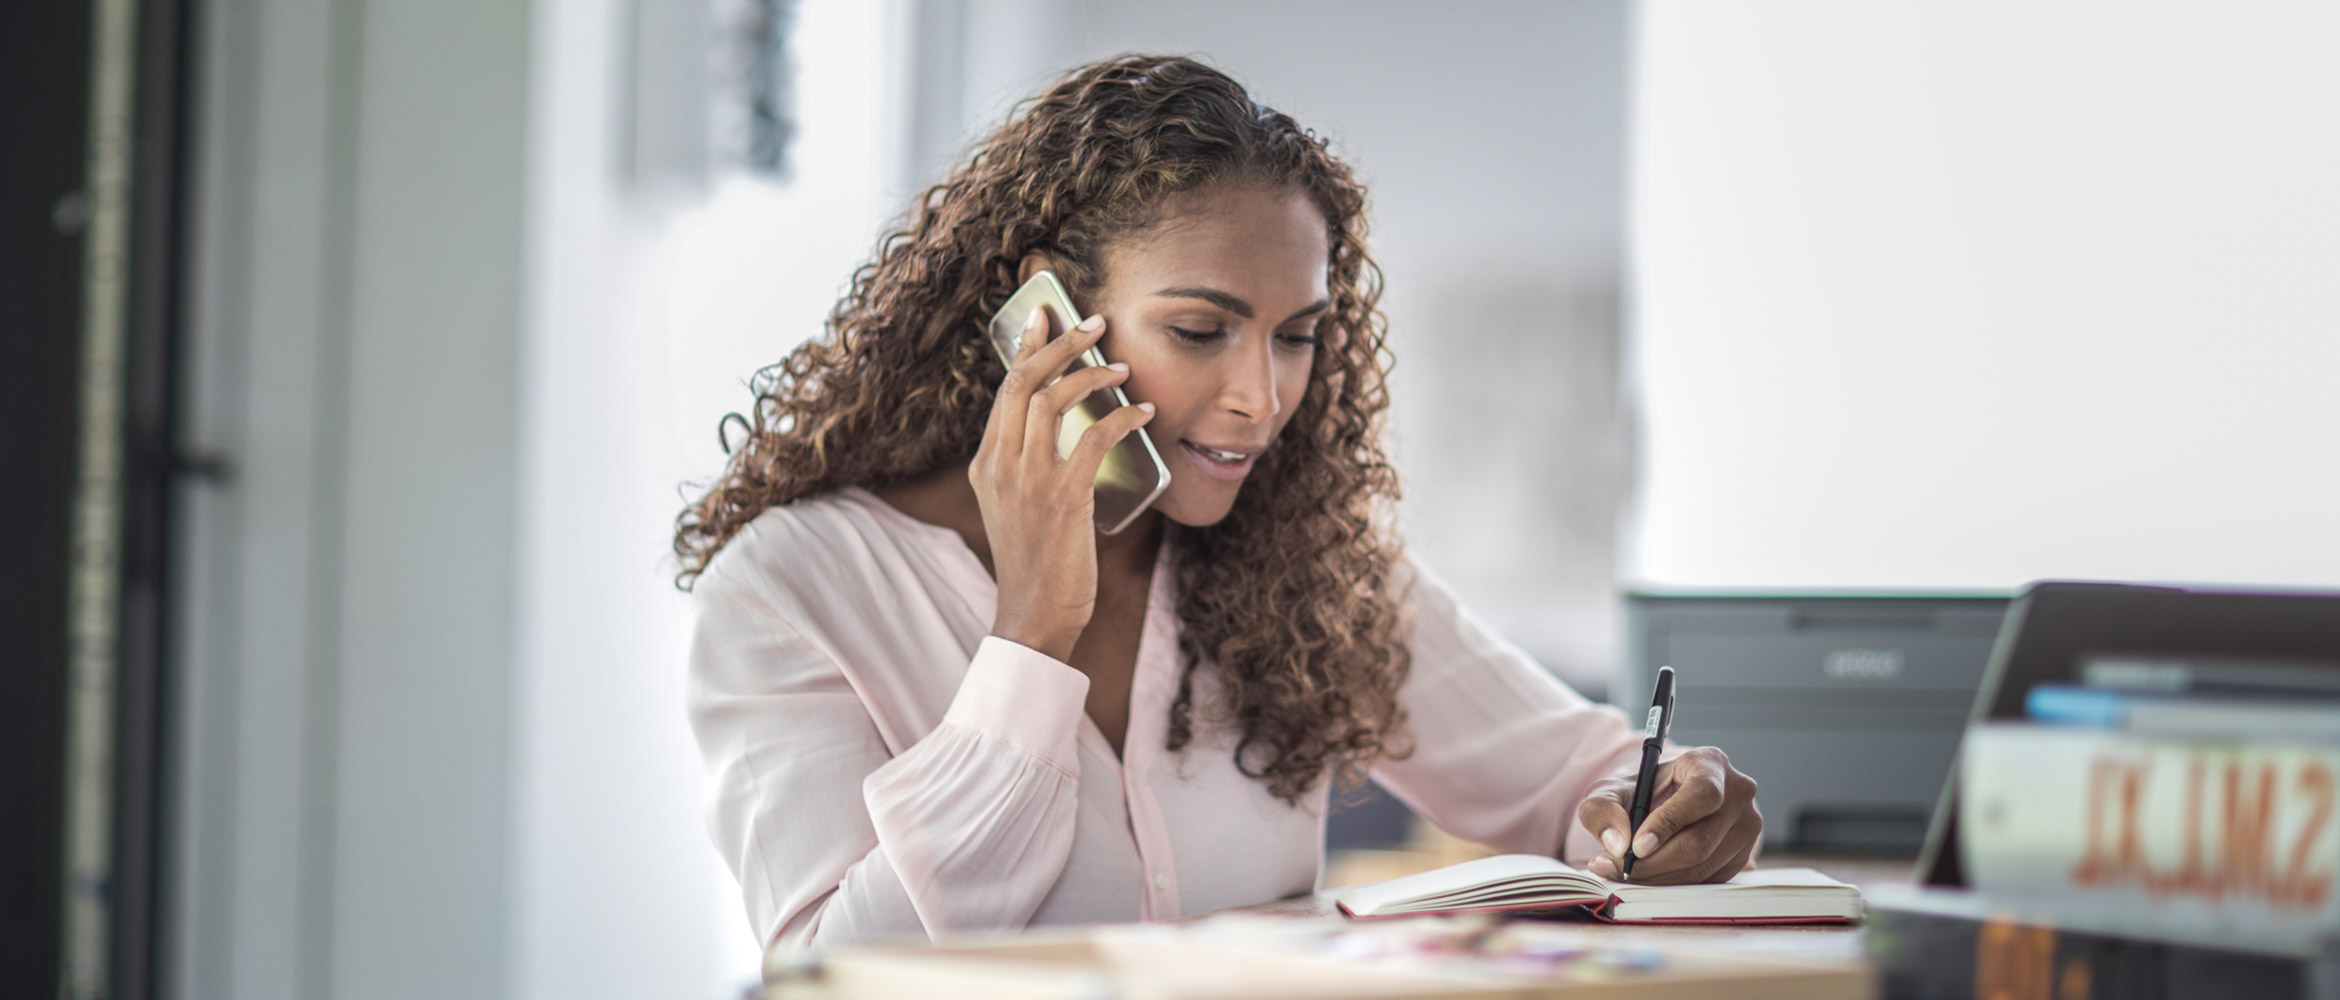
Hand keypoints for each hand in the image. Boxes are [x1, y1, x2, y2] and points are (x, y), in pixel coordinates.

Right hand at [970, 307, 1155, 661]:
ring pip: (1052, 399)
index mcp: (985, 463)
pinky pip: (1092, 438)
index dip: (1027, 347)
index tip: (1045, 316)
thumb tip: (1064, 432)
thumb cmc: (1035, 564)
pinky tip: (1142, 413)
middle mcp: (999, 464)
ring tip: (1123, 367)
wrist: (1032, 615)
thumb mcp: (1016, 507)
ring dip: (1092, 373)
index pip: (1005, 390)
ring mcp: (1027, 480)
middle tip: (1093, 322)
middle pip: (1024, 381)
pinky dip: (1122, 418)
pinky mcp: (1061, 498)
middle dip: (1060, 342)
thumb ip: (1027, 468)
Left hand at [1575, 745, 1761, 883]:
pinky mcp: (1742, 856)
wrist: (1659, 806)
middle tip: (1617, 866)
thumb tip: (1617, 843)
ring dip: (1657, 876)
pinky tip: (1646, 874)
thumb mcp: (1610, 790)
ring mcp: (1746, 827)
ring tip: (1622, 870)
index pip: (1702, 795)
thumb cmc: (1639, 793)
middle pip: (1701, 840)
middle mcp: (1738, 793)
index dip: (1669, 823)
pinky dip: (1672, 883)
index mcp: (1711, 764)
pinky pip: (1706, 880)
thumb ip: (1602, 808)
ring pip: (1702, 866)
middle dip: (1653, 861)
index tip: (1637, 845)